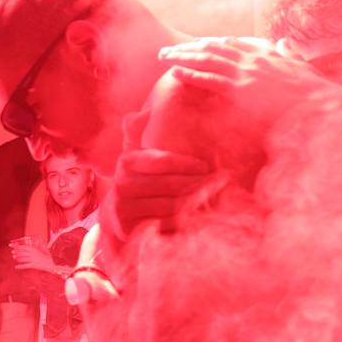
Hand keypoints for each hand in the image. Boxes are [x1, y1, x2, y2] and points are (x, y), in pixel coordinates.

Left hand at [9, 240, 53, 271]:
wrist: (52, 266)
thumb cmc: (48, 257)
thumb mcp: (45, 249)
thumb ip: (41, 244)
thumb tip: (39, 238)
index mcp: (35, 249)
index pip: (23, 247)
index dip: (16, 246)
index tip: (11, 245)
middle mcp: (33, 254)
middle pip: (21, 252)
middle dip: (16, 252)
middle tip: (12, 252)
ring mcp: (33, 260)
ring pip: (22, 259)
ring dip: (17, 258)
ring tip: (14, 257)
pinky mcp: (33, 266)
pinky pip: (25, 266)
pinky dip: (20, 266)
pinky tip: (16, 267)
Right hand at [105, 110, 212, 240]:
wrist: (119, 218)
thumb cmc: (140, 183)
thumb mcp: (138, 158)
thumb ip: (138, 133)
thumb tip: (142, 112)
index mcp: (126, 162)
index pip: (161, 160)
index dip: (187, 164)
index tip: (206, 166)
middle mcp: (121, 185)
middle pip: (169, 184)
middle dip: (199, 182)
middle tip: (222, 181)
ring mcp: (123, 209)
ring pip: (171, 204)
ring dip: (198, 201)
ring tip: (218, 197)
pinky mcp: (130, 229)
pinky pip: (166, 223)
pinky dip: (187, 220)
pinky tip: (203, 216)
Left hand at [158, 37, 328, 130]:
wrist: (323, 107)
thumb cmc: (317, 94)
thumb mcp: (304, 69)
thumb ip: (292, 55)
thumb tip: (286, 43)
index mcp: (267, 54)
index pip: (233, 44)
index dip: (210, 44)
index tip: (194, 43)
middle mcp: (254, 59)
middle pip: (213, 48)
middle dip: (188, 48)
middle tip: (167, 50)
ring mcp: (247, 73)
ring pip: (207, 59)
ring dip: (182, 56)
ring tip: (163, 56)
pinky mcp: (242, 89)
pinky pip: (210, 79)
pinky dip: (191, 74)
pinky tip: (175, 72)